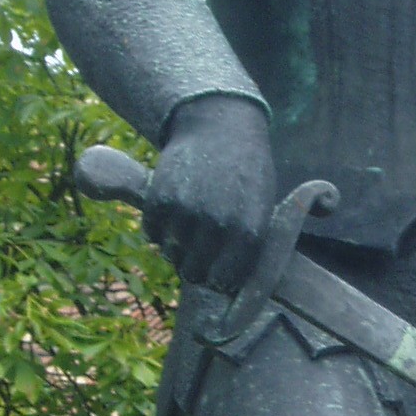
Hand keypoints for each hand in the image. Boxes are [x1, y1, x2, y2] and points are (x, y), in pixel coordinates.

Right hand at [144, 94, 276, 291]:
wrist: (219, 125)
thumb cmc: (246, 171)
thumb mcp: (263, 208)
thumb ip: (250, 247)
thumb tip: (234, 290)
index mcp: (249, 232)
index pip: (225, 281)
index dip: (217, 278)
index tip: (214, 269)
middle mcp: (218, 226)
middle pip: (194, 272)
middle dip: (193, 265)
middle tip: (196, 248)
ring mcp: (188, 213)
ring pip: (170, 254)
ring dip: (175, 245)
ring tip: (186, 224)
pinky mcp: (160, 199)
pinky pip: (152, 232)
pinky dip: (157, 227)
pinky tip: (171, 211)